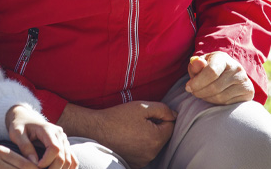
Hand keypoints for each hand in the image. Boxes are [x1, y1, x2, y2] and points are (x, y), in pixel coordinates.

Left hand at [5, 105, 74, 168]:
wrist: (26, 118)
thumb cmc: (19, 125)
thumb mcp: (16, 133)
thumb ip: (25, 146)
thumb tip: (35, 163)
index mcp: (47, 129)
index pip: (54, 148)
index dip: (47, 160)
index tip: (37, 167)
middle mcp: (60, 134)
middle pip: (63, 156)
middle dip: (54, 168)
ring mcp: (64, 140)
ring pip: (69, 159)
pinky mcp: (65, 145)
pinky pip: (72, 159)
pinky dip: (68, 168)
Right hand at [57, 101, 174, 168]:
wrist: (95, 129)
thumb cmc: (117, 117)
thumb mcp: (141, 106)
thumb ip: (163, 109)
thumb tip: (175, 115)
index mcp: (157, 138)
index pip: (170, 126)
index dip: (159, 117)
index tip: (144, 115)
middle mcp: (152, 153)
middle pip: (162, 137)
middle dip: (154, 128)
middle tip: (136, 122)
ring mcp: (144, 160)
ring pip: (153, 145)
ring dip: (147, 138)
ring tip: (131, 131)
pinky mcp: (135, 163)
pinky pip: (144, 153)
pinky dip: (140, 146)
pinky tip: (128, 140)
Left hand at [186, 51, 252, 104]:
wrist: (228, 74)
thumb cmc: (209, 69)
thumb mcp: (200, 65)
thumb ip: (195, 65)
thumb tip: (196, 62)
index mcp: (223, 58)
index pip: (211, 71)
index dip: (197, 82)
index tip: (188, 87)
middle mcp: (237, 68)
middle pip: (214, 87)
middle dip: (199, 92)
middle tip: (194, 92)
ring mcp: (244, 80)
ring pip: (220, 97)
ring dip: (207, 98)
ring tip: (202, 94)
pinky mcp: (248, 91)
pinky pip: (228, 102)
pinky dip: (217, 103)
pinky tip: (213, 97)